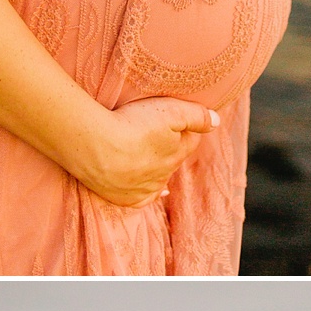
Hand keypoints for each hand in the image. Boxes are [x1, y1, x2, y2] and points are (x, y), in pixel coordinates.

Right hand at [88, 97, 220, 207]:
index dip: (185, 126)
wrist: (93, 145)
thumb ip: (197, 116)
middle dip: (169, 146)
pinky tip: (157, 192)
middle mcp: (164, 175)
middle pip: (174, 159)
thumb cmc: (132, 124)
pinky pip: (143, 200)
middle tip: (152, 129)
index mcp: (178, 154)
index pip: (191, 139)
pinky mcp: (123, 198)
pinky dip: (150, 194)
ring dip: (156, 167)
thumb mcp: (171, 110)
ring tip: (148, 154)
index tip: (173, 116)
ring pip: (159, 178)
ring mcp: (143, 189)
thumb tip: (217, 122)